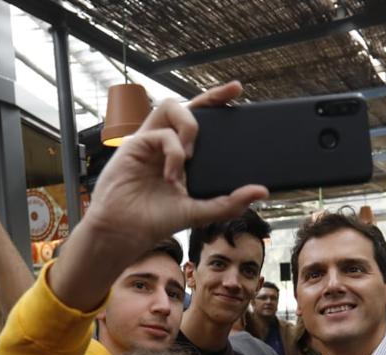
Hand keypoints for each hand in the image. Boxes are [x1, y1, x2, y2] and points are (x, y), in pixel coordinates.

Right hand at [78, 80, 267, 253]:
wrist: (125, 232)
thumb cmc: (155, 220)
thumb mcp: (200, 212)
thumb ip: (230, 202)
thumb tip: (261, 191)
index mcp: (182, 154)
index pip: (202, 121)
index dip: (218, 102)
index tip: (238, 91)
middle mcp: (166, 143)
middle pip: (188, 105)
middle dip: (212, 96)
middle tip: (232, 94)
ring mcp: (150, 141)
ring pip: (171, 106)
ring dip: (189, 125)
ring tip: (192, 153)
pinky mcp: (135, 144)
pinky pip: (161, 134)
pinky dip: (173, 153)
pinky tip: (172, 175)